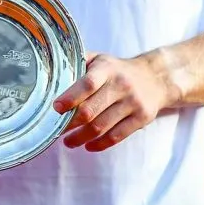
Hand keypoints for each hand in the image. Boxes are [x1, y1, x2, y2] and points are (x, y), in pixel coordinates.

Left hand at [53, 52, 178, 151]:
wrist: (155, 78)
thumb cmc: (117, 69)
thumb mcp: (99, 58)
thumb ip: (77, 63)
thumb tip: (48, 73)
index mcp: (107, 69)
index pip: (87, 84)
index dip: (70, 97)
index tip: (56, 108)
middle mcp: (121, 85)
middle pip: (91, 110)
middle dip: (70, 123)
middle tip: (56, 130)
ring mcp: (133, 103)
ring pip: (101, 127)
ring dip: (80, 138)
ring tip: (68, 142)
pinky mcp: (142, 118)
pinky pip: (117, 136)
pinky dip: (100, 144)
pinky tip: (87, 146)